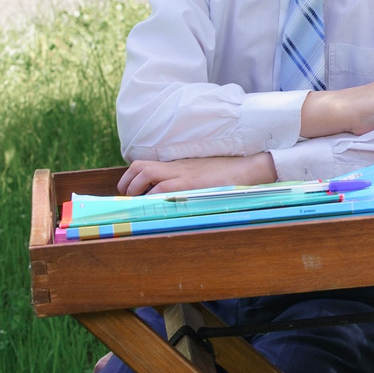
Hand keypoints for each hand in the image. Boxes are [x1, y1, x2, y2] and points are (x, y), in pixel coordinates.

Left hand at [117, 153, 278, 194]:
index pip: (145, 165)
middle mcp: (176, 167)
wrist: (246, 169)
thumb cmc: (227, 175)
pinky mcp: (191, 183)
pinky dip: (154, 197)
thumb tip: (172, 199)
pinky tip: (153, 207)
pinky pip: (164, 187)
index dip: (131, 178)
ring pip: (147, 173)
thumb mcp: (201, 176)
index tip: (128, 193)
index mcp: (177, 166)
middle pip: (140, 167)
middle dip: (127, 184)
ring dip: (136, 189)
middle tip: (127, 200)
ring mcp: (183, 173)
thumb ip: (186, 182)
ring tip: (136, 204)